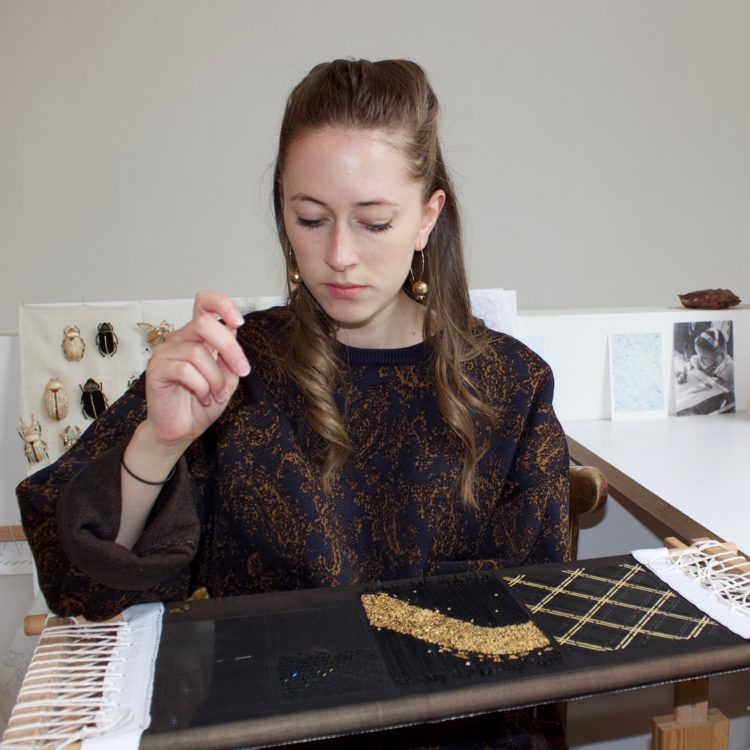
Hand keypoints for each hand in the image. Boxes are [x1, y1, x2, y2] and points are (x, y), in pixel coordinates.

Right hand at [143, 291, 250, 450]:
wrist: (182, 430)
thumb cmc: (203, 402)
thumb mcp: (227, 377)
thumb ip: (230, 355)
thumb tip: (234, 329)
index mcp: (197, 336)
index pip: (204, 303)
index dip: (222, 304)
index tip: (238, 322)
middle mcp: (179, 338)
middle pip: (205, 324)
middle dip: (230, 348)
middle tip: (242, 371)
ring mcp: (165, 353)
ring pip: (198, 353)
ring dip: (215, 378)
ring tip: (215, 395)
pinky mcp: (156, 370)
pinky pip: (185, 370)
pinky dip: (201, 387)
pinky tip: (202, 397)